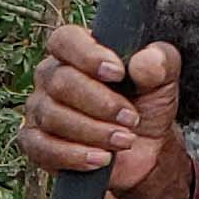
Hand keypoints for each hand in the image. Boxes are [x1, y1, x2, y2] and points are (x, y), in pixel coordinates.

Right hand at [17, 20, 194, 198]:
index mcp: (76, 51)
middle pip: (61, 82)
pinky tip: (101, 159)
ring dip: (93, 132)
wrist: (142, 150)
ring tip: (124, 141)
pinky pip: (43, 148)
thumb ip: (161, 63)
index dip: (88, 56)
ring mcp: (39, 110)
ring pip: (53, 117)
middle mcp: (50, 77)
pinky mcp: (34, 143)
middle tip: (131, 119)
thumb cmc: (145, 105)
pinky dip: (74, 156)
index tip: (118, 74)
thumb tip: (143, 62)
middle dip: (100, 104)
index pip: (65, 40)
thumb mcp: (163, 80)